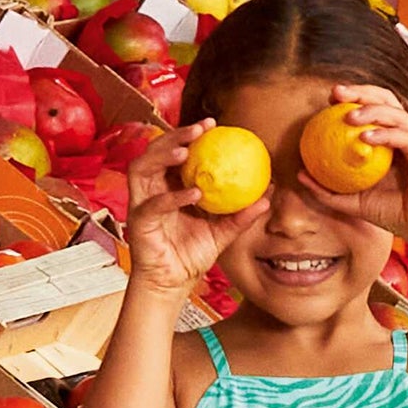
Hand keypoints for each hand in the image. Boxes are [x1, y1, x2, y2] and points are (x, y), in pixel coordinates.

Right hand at [125, 120, 270, 296]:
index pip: (174, 152)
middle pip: (154, 151)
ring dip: (163, 155)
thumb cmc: (192, 255)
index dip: (189, 134)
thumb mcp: (222, 232)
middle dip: (174, 135)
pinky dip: (173, 197)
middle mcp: (151, 189)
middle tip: (199, 129)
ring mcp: (141, 203)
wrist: (173, 283)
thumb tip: (268, 197)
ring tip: (186, 151)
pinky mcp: (138, 222)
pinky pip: (153, 204)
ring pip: (142, 167)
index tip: (212, 124)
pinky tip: (194, 193)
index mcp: (168, 185)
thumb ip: (241, 215)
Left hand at [298, 84, 407, 244]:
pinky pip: (403, 136)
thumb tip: (300, 175)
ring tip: (349, 116)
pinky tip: (366, 137)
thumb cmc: (392, 213)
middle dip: (360, 91)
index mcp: (389, 139)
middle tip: (336, 94)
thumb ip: (327, 188)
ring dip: (371, 109)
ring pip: (395, 112)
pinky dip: (385, 133)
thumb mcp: (352, 201)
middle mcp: (403, 133)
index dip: (352, 98)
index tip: (328, 100)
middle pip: (384, 99)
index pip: (371, 107)